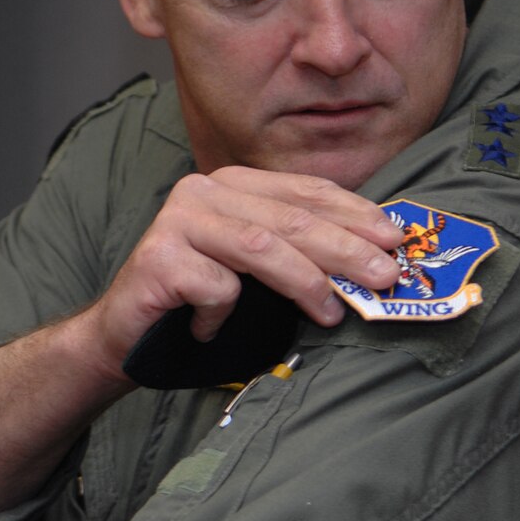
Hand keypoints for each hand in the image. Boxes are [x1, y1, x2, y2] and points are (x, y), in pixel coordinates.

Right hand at [91, 166, 402, 366]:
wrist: (124, 336)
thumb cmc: (197, 304)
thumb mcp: (256, 269)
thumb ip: (299, 251)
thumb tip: (375, 256)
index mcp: (231, 184)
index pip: (304, 191)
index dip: (354, 213)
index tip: (395, 239)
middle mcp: (202, 192)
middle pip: (291, 218)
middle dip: (346, 248)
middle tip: (385, 276)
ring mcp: (177, 221)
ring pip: (262, 246)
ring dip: (307, 281)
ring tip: (332, 312)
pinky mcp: (158, 257)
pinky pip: (218, 286)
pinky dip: (225, 314)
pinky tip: (211, 328)